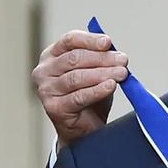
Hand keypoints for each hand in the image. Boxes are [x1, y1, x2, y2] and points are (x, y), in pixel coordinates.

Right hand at [32, 30, 128, 148]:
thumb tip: (116, 53)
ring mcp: (46, 89)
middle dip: (102, 58)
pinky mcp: (54, 107)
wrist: (83, 126)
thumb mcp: (95, 71)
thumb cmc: (88, 94)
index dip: (90, 40)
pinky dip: (97, 90)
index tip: (108, 42)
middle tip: (123, 61)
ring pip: (77, 77)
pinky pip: (79, 96)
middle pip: (74, 58)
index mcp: (52, 55)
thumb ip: (102, 59)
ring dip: (103, 73)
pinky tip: (110, 85)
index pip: (69, 40)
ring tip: (121, 73)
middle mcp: (44, 70)